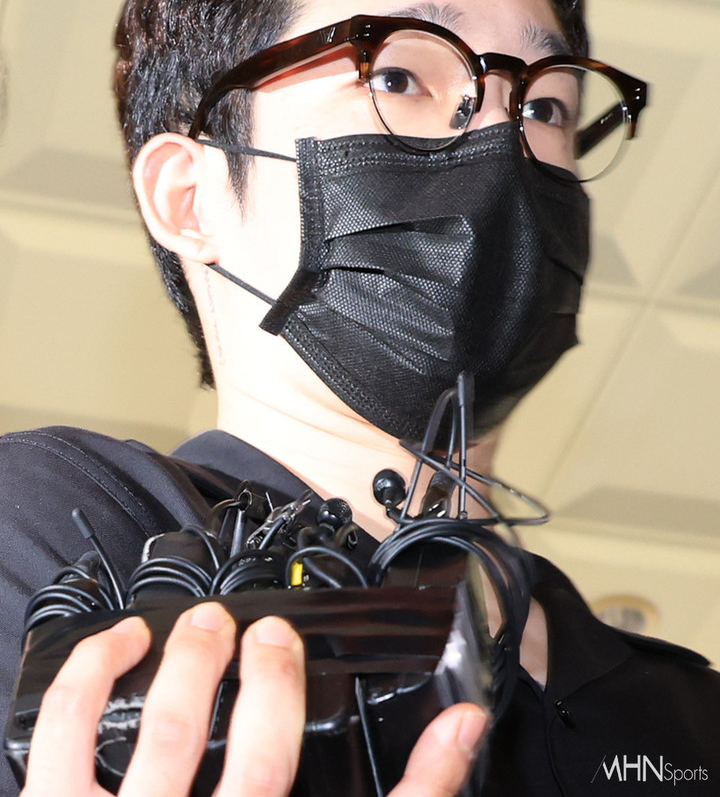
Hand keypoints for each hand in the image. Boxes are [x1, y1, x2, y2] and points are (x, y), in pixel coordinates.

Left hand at [21, 604, 487, 796]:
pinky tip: (109, 656)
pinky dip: (82, 683)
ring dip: (166, 663)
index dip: (280, 683)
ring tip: (193, 626)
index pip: (268, 756)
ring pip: (135, 731)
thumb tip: (458, 732)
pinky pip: (58, 738)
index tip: (287, 643)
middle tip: (251, 629)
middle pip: (193, 730)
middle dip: (225, 663)